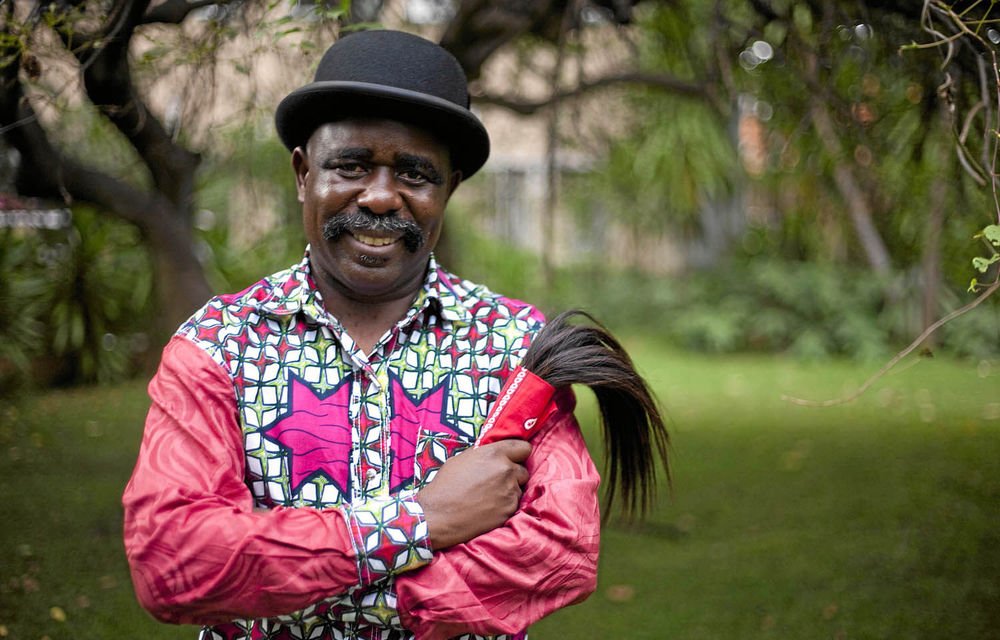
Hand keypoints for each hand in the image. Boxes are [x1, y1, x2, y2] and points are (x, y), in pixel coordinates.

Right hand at [414, 439, 531, 548]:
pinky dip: (505, 506)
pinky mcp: (509, 510)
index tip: (514, 459)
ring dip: (509, 491)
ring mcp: (510, 491)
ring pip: (519, 489)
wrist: (438, 515)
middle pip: (523, 470)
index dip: (519, 454)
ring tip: (489, 497)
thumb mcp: (462, 459)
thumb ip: (484, 455)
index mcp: (495, 453)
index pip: (524, 448)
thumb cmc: (445, 485)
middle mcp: (507, 470)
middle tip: (497, 482)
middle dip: (513, 475)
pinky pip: (514, 505)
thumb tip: (495, 454)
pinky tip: (488, 508)